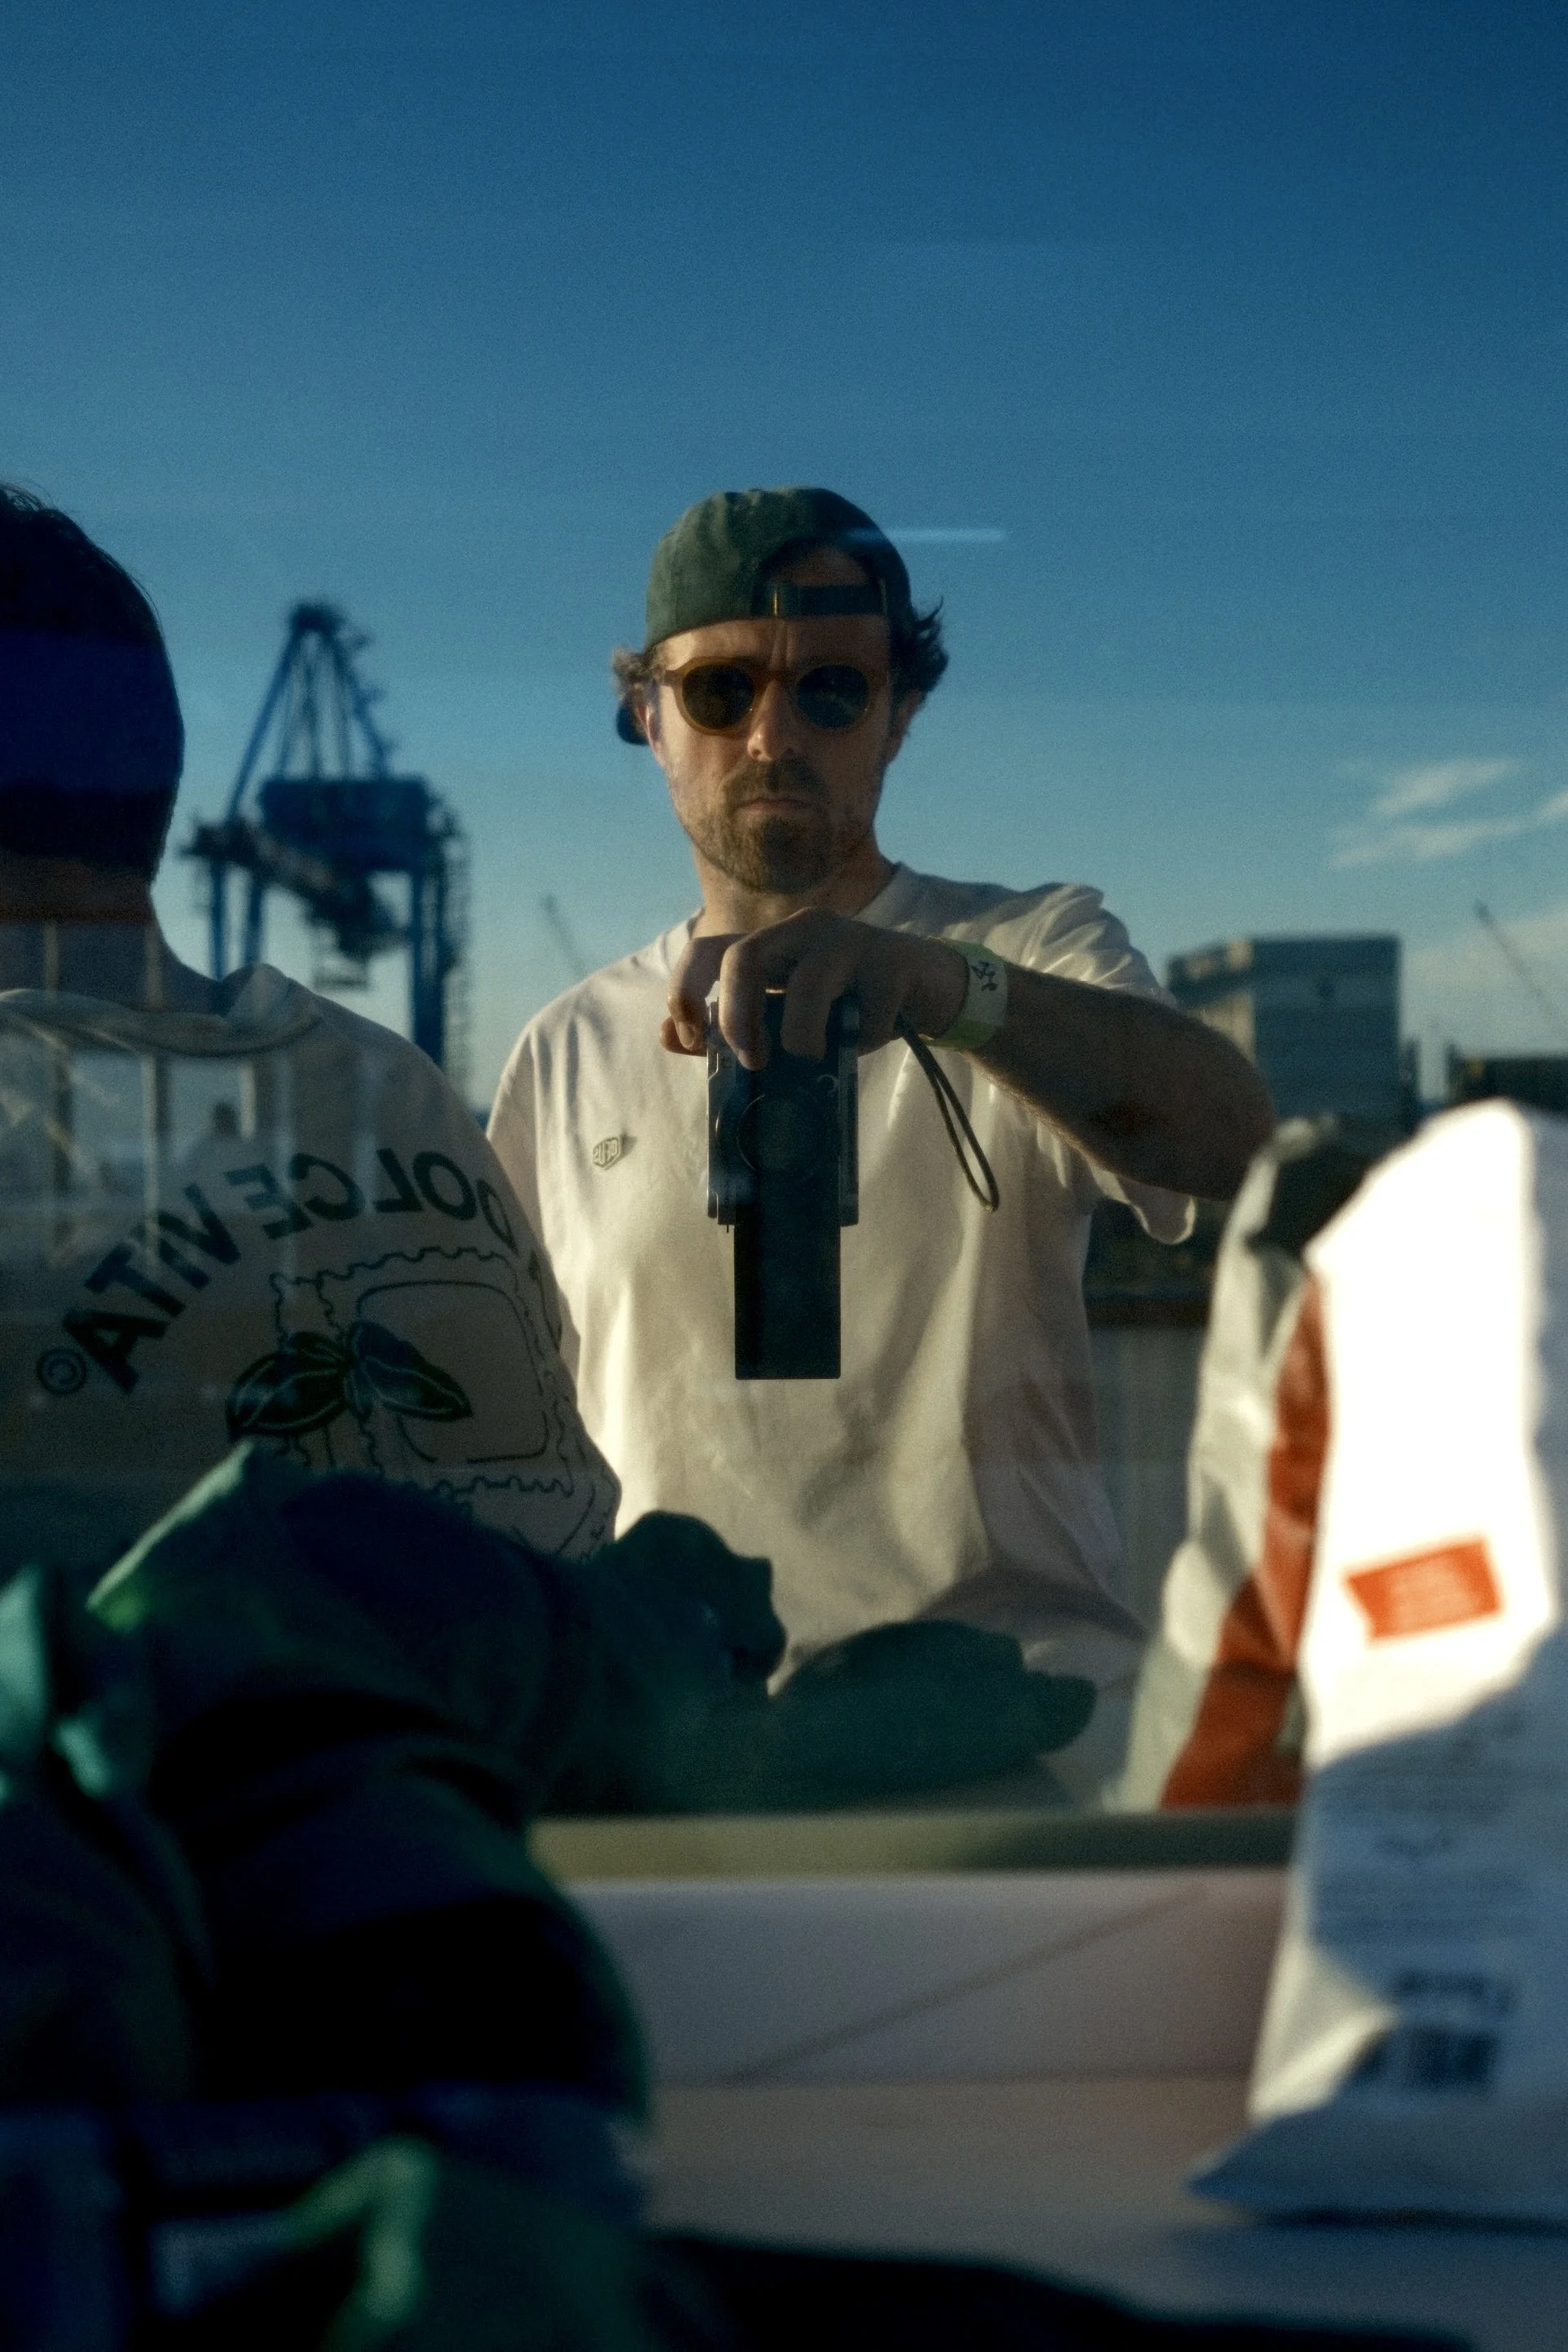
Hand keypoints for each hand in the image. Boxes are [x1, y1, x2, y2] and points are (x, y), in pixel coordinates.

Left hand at [662, 907, 970, 1067]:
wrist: (927, 990)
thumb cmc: (849, 1007)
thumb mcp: (786, 1020)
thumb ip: (731, 1028)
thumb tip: (669, 1035)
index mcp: (771, 944)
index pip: (707, 949)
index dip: (685, 990)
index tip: (689, 1037)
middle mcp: (801, 931)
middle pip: (744, 956)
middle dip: (737, 1016)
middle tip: (751, 1061)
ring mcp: (848, 940)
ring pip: (806, 983)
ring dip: (802, 1036)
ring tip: (813, 1059)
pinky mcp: (890, 961)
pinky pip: (865, 1010)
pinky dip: (864, 1038)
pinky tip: (870, 1038)